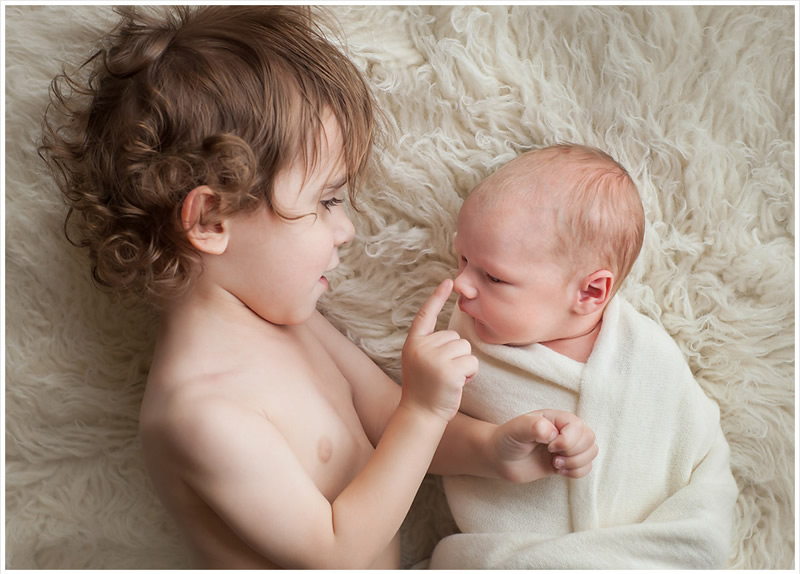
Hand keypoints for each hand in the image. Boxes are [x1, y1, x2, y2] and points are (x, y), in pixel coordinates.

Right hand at [401, 279, 478, 421]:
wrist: (420, 414)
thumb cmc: (425, 389)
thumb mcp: (421, 362)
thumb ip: (433, 346)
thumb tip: (456, 337)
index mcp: (414, 343)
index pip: (426, 315)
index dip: (437, 297)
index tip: (449, 281)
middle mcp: (422, 347)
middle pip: (455, 337)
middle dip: (456, 355)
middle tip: (442, 374)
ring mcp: (434, 358)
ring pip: (465, 349)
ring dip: (464, 365)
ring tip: (448, 380)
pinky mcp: (449, 371)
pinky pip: (472, 362)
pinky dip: (470, 375)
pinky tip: (457, 385)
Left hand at [491, 410, 597, 482]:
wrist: (499, 459)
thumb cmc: (507, 439)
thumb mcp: (516, 429)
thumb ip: (534, 426)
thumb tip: (553, 433)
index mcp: (556, 417)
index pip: (578, 426)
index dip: (568, 440)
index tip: (549, 446)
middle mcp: (564, 430)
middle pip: (589, 438)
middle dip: (573, 452)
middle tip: (553, 457)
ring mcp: (567, 446)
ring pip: (592, 452)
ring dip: (576, 463)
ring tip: (555, 464)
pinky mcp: (566, 461)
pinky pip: (587, 467)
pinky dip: (576, 472)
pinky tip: (559, 471)